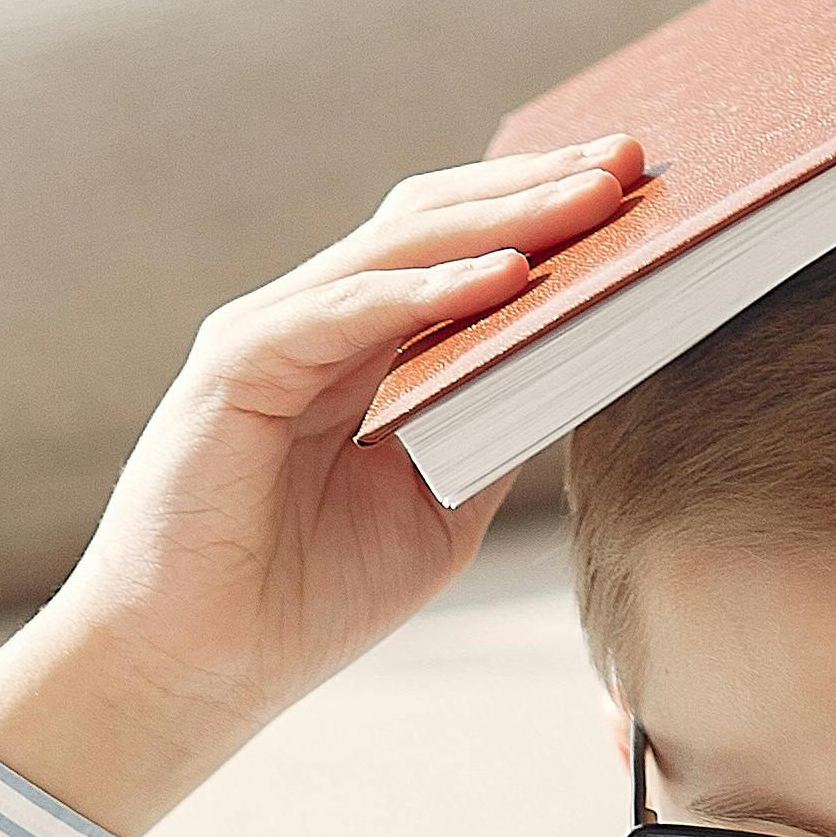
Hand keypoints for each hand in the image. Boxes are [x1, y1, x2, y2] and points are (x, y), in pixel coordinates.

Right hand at [0, 136, 648, 836]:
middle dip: (538, 187)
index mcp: (359, 348)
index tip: (640, 190)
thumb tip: (588, 354)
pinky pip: (346, 308)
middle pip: (434, 220)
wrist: (195, 673)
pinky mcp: (236, 364)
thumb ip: (494, 425)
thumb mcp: (437, 504)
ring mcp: (271, 333)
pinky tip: (506, 278)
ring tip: (593, 202)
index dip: (544, 210)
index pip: (458, 247)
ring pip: (397, 245)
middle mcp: (314, 321)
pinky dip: (426, 289)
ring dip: (503, 219)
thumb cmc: (305, 600)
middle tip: (633, 163)